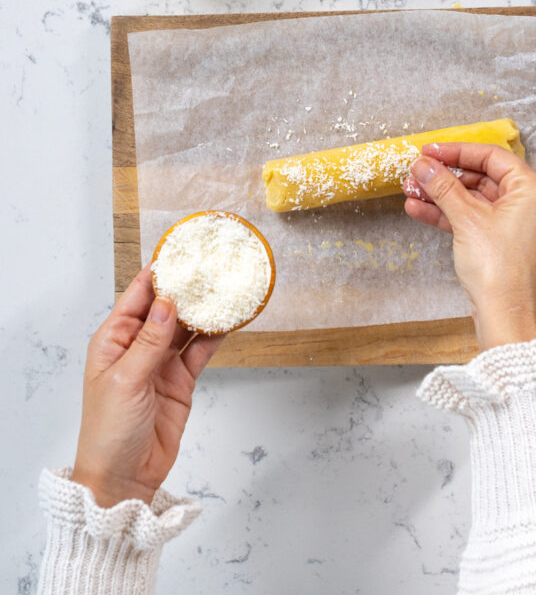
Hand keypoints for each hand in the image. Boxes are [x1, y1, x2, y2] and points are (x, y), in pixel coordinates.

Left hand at [72, 266, 222, 506]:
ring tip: (225, 287)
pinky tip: (229, 320)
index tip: (181, 253)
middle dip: (187, 287)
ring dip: (204, 309)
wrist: (123, 479)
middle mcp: (137, 345)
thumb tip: (167, 301)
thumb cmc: (109, 432)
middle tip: (211, 265)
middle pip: (166, 306)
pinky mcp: (181, 380)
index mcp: (113, 340)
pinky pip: (200, 350)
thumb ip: (150, 341)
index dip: (158, 273)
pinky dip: (214, 336)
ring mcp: (161, 362)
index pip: (137, 295)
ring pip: (186, 326)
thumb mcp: (126, 380)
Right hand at [403, 143, 535, 350]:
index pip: (492, 157)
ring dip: (442, 196)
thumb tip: (424, 165)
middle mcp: (534, 204)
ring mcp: (521, 225)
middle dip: (445, 177)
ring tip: (411, 192)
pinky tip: (421, 211)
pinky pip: (477, 220)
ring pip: (476, 201)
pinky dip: (451, 216)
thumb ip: (443, 187)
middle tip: (416, 173)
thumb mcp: (466, 220)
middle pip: (482, 178)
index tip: (429, 151)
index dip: (456, 152)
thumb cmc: (500, 272)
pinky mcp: (507, 243)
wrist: (507, 320)